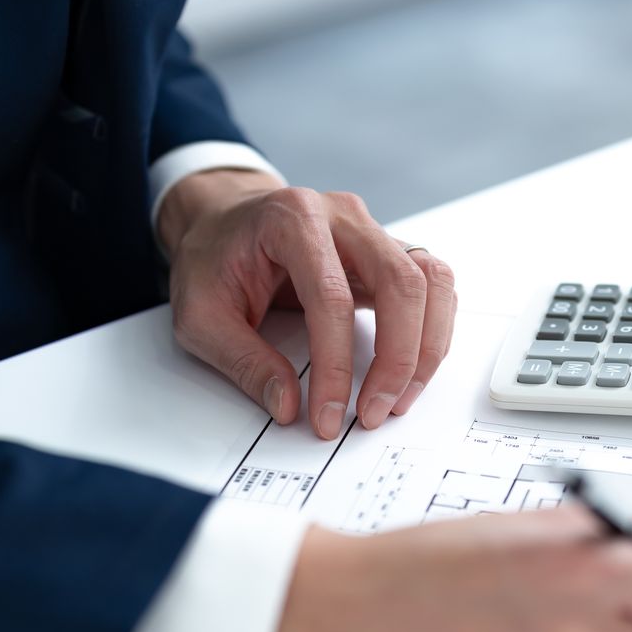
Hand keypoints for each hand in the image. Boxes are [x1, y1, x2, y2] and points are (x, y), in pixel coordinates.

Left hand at [160, 172, 456, 438]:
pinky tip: (410, 368)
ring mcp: (371, 230)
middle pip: (400, 282)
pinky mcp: (386, 251)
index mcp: (292, 219)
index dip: (336, 365)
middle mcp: (343, 216)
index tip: (328, 414)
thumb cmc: (210, 259)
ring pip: (430, 280)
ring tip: (399, 397)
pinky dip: (432, 329)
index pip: (331, 297)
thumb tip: (288, 405)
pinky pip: (431, 285)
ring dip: (427, 346)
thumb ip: (243, 361)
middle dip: (397, 359)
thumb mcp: (199, 315)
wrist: (220, 221)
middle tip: (375, 412)